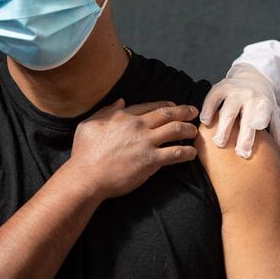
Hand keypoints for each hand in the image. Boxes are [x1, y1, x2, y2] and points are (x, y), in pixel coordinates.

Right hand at [69, 99, 199, 199]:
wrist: (87, 176)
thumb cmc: (84, 153)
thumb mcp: (89, 124)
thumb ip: (106, 111)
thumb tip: (121, 101)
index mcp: (124, 116)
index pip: (151, 106)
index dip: (166, 105)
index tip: (174, 106)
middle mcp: (138, 126)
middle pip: (168, 114)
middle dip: (184, 111)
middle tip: (194, 112)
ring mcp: (147, 142)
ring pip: (176, 129)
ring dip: (189, 129)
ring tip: (195, 132)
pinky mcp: (152, 160)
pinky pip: (175, 153)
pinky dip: (187, 152)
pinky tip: (192, 153)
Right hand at [200, 63, 279, 158]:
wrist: (253, 76)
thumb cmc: (262, 102)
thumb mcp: (273, 114)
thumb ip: (275, 134)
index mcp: (264, 104)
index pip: (263, 115)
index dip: (260, 123)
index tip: (257, 135)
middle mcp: (250, 97)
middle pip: (246, 118)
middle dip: (243, 136)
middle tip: (240, 153)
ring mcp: (235, 91)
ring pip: (228, 110)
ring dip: (223, 127)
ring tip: (218, 143)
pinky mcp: (221, 87)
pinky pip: (213, 98)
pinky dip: (208, 109)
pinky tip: (205, 122)